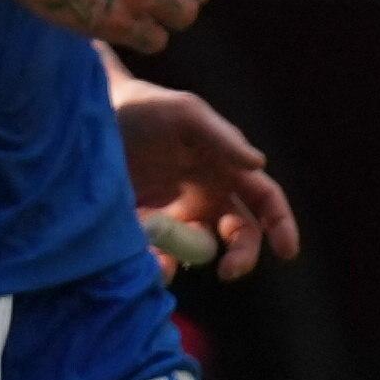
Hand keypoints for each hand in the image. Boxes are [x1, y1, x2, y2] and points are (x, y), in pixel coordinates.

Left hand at [110, 77, 298, 279]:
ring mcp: (176, 215)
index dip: (282, 225)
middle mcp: (207, 196)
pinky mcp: (143, 228)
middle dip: (242, 256)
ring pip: (197, 252)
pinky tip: (141, 261)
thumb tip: (258, 164)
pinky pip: (158, 255)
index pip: (265, 200)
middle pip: (240, 235)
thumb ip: (222, 138)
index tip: (288, 252)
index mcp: (227, 169)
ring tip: (163, 264)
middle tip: (228, 272)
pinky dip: (156, 263)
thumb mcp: (185, 115)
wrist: (92, 116)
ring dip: (188, 261)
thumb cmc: (145, 107)